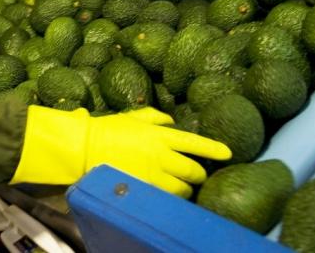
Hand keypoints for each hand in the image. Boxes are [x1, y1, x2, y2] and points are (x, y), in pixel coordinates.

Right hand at [11, 106, 230, 197]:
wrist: (85, 148)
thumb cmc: (107, 129)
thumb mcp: (133, 117)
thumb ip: (155, 117)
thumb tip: (172, 121)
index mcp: (160, 135)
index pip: (195, 142)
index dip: (213, 148)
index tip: (228, 153)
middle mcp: (161, 155)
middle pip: (193, 170)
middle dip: (199, 174)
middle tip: (198, 174)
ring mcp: (153, 174)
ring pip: (183, 188)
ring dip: (186, 189)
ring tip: (184, 187)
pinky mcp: (143, 188)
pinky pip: (166, 198)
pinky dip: (171, 197)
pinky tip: (169, 194)